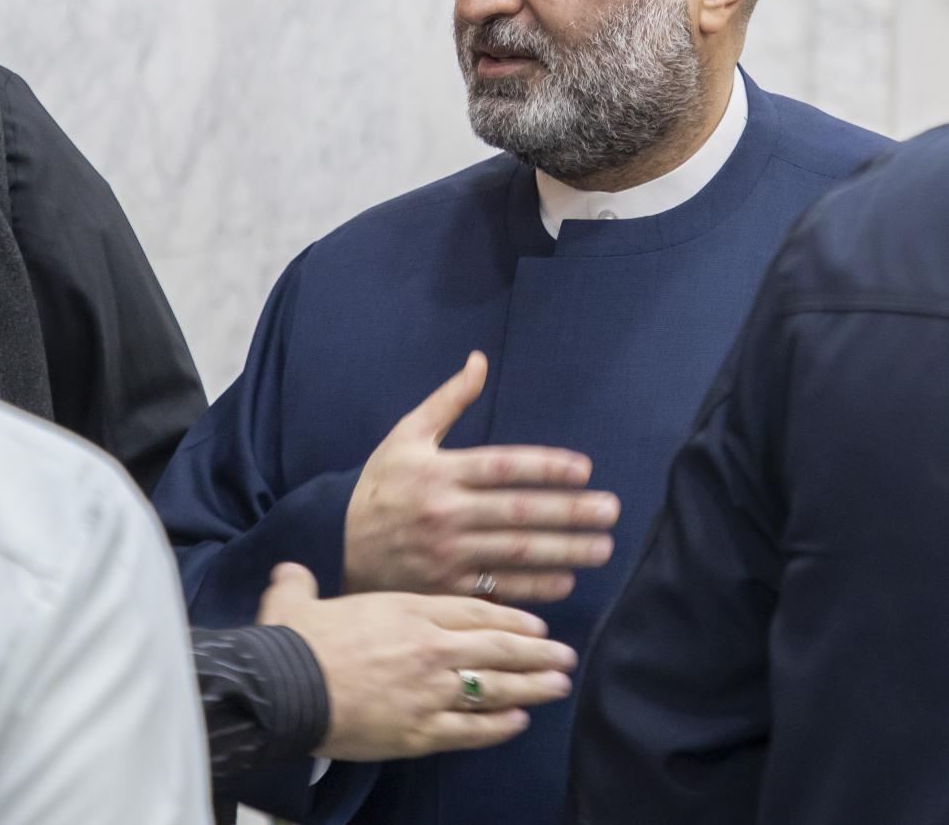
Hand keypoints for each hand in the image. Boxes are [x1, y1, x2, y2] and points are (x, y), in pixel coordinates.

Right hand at [258, 562, 576, 760]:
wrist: (283, 689)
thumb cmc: (291, 642)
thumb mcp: (294, 597)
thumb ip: (301, 582)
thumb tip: (290, 572)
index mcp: (407, 610)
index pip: (474, 609)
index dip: (510, 616)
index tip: (535, 622)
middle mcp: (429, 647)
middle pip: (497, 646)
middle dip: (536, 650)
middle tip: (565, 655)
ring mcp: (430, 691)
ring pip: (495, 686)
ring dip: (531, 687)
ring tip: (558, 685)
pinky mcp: (421, 731)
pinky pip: (472, 729)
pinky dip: (499, 726)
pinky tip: (520, 722)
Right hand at [343, 351, 619, 600]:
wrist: (337, 543)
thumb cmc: (381, 485)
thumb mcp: (406, 436)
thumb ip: (447, 401)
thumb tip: (479, 360)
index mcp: (438, 472)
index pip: (503, 467)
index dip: (546, 467)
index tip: (585, 469)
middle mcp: (445, 513)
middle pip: (518, 512)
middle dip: (570, 511)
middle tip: (611, 510)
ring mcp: (446, 554)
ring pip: (515, 552)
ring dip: (565, 551)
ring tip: (602, 545)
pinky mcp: (445, 588)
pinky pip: (498, 588)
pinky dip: (534, 587)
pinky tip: (567, 580)